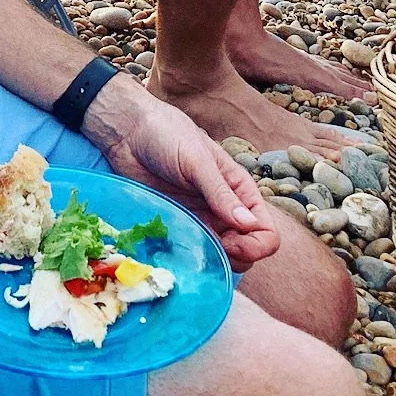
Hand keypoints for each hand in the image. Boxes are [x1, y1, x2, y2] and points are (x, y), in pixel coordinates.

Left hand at [82, 77, 279, 269]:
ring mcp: (201, 220)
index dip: (256, 244)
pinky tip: (176, 252)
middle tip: (211, 247)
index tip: (230, 241)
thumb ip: (221, 193)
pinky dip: (191, 259)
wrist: (128, 133)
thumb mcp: (197, 160)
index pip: (266, 231)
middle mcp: (225, 210)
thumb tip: (249, 225)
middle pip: (248, 251)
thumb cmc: (167, 135)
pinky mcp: (178, 226)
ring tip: (194, 250)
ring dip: (214, 262)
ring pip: (222, 257)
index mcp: (239, 191)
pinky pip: (192, 252)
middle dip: (237, 257)